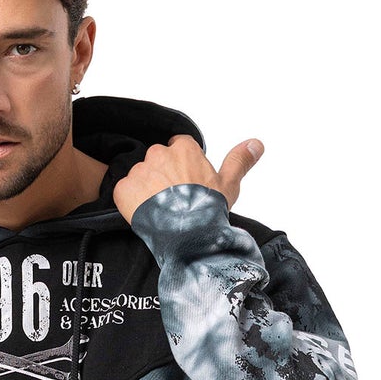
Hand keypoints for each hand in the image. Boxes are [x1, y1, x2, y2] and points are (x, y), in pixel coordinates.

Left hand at [113, 133, 263, 224]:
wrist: (188, 236)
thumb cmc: (209, 210)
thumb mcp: (229, 184)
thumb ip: (239, 160)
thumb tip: (257, 143)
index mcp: (184, 147)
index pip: (178, 149)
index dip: (182, 169)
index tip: (186, 186)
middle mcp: (159, 152)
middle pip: (158, 162)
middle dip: (163, 179)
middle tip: (173, 203)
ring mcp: (140, 170)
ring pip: (141, 177)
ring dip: (146, 191)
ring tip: (160, 212)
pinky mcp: (124, 189)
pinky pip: (124, 192)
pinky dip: (130, 203)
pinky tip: (145, 216)